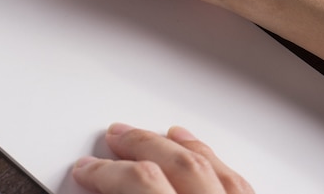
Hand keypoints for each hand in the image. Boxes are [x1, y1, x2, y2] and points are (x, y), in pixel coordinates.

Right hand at [72, 123, 253, 193]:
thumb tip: (99, 189)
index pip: (140, 184)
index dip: (105, 173)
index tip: (87, 170)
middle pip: (175, 164)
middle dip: (137, 145)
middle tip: (113, 138)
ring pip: (208, 166)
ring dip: (172, 145)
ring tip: (145, 135)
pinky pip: (236, 180)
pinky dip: (210, 158)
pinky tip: (193, 147)